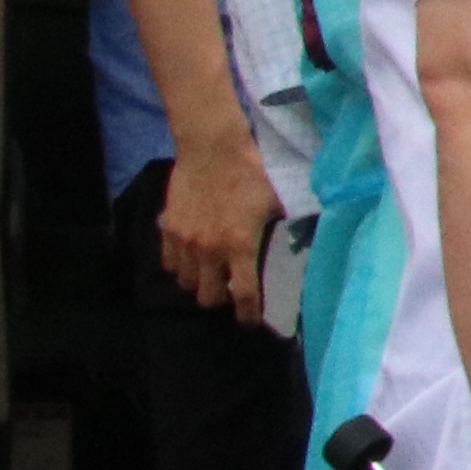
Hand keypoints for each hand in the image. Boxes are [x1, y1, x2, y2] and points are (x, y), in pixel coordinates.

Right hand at [159, 147, 280, 314]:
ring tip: (210, 275)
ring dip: (199, 284)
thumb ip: (285, 227)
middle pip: (208, 296)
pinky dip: (179, 267)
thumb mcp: (279, 201)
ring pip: (185, 283)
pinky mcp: (168, 228)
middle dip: (220, 300)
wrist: (212, 147)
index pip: (242, 294)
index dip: (247, 314)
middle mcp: (209, 250)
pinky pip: (168, 263)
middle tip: (230, 291)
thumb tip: (302, 242)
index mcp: (240, 246)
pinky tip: (191, 259)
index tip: (250, 322)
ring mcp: (184, 241)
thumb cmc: (252, 171)